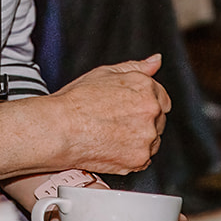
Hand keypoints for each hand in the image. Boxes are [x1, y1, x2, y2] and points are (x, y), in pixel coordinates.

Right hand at [49, 55, 170, 173]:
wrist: (59, 129)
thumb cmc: (76, 101)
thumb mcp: (105, 73)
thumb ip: (137, 67)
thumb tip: (156, 61)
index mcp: (146, 88)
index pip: (162, 99)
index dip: (144, 104)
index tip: (130, 109)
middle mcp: (151, 111)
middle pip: (158, 120)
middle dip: (143, 121)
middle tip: (116, 121)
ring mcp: (147, 137)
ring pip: (152, 141)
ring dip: (139, 139)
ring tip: (112, 134)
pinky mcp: (139, 159)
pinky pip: (143, 158)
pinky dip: (131, 155)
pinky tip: (112, 146)